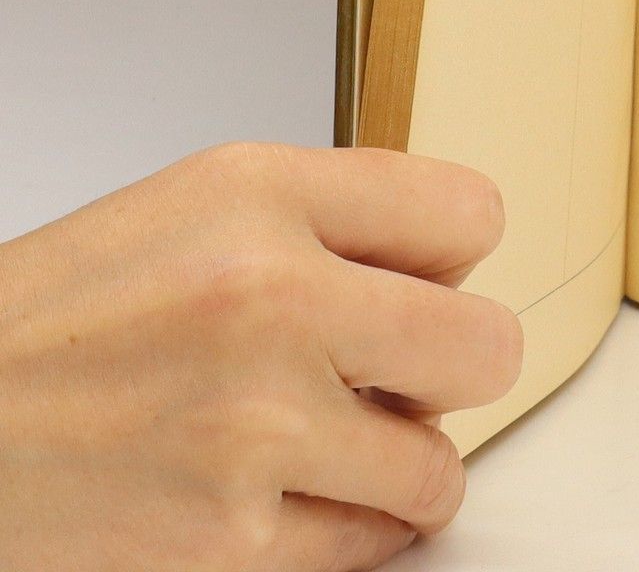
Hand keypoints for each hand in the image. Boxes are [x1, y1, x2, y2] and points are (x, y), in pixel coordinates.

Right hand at [0, 142, 520, 570]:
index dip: (454, 260)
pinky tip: (282, 495)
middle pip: (487, 346)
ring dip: (398, 463)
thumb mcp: (197, 206)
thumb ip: (333, 218)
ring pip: (437, 466)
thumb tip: (452, 271)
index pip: (469, 215)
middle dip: (452, 368)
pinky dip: (342, 529)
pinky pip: (369, 545)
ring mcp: (255, 428)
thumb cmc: (58, 321)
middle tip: (399, 376)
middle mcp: (269, 298)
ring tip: (331, 444)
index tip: (428, 283)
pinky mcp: (229, 546)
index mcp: (260, 196)